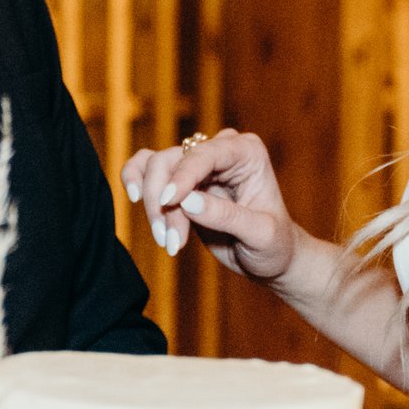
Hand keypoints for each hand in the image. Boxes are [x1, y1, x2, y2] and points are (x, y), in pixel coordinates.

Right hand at [122, 130, 299, 283]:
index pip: (205, 155)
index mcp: (246, 153)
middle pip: (173, 158)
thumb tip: (186, 201)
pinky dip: (136, 184)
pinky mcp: (181, 182)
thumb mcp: (260, 234)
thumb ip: (225, 216)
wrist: (269, 258)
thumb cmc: (274, 244)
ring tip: (166, 240)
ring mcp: (199, 165)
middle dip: (162, 198)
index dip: (182, 176)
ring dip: (152, 204)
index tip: (167, 202)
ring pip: (156, 167)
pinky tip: (133, 201)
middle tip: (168, 238)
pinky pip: (146, 169)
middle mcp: (221, 151)